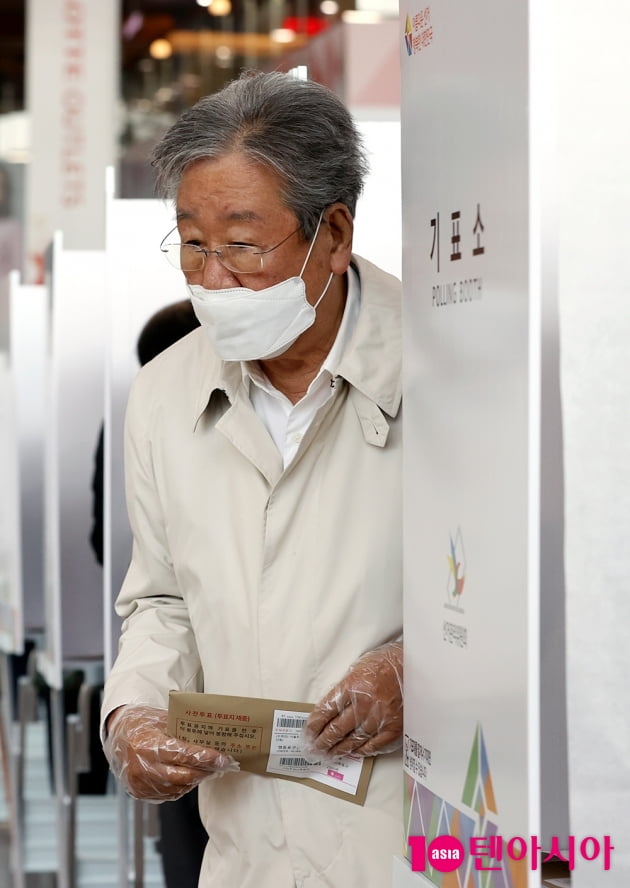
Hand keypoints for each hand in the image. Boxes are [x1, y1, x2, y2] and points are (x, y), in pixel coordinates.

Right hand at [103, 705, 238, 800]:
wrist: (119, 735)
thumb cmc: (144, 724)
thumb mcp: (162, 720)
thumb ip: (183, 731)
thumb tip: (210, 740)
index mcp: (148, 745)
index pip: (183, 755)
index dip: (205, 758)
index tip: (222, 758)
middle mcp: (143, 767)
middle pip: (183, 775)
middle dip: (206, 771)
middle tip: (222, 765)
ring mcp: (140, 783)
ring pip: (178, 787)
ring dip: (196, 780)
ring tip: (209, 770)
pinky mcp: (140, 792)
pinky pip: (168, 794)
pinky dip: (183, 787)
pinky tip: (191, 777)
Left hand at [302, 641, 402, 758]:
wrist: (415, 666)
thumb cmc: (384, 663)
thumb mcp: (358, 668)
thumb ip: (345, 689)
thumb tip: (331, 709)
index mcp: (352, 685)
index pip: (326, 710)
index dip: (315, 724)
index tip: (308, 733)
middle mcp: (363, 704)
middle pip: (337, 728)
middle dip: (323, 741)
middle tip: (314, 749)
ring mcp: (379, 718)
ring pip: (353, 739)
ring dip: (338, 749)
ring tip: (329, 754)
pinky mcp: (393, 727)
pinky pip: (373, 744)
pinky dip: (361, 750)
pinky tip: (353, 753)